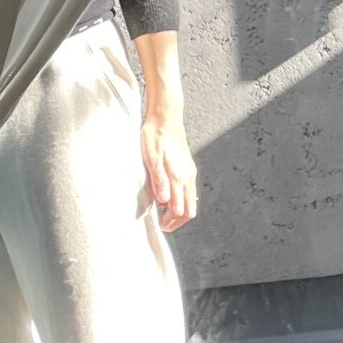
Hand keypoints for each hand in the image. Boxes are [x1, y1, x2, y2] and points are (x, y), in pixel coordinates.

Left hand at [140, 110, 198, 231]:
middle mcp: (188, 176)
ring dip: (179, 210)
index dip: (171, 221)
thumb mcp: (152, 158)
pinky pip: (188, 190)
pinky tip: (167, 196)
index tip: (159, 225)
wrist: (165, 117)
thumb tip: (165, 201)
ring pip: (190, 200)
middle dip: (178, 220)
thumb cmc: (155, 136)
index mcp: (180, 176)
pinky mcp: (188, 167)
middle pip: (190, 209)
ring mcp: (190, 172)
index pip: (181, 209)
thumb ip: (159, 180)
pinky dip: (181, 199)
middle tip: (162, 224)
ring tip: (162, 211)